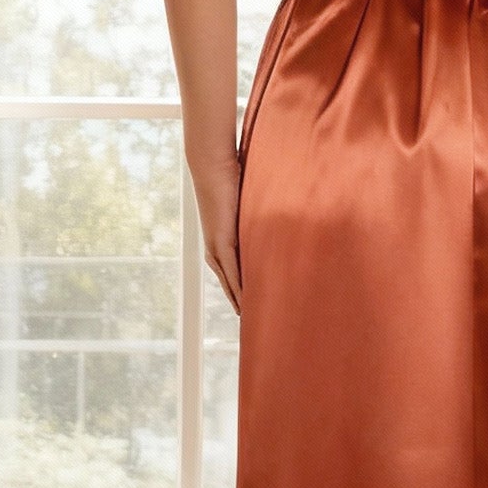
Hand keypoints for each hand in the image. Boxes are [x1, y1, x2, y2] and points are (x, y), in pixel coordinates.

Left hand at [189, 151, 242, 314]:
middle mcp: (214, 248)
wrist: (211, 165)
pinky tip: (246, 301)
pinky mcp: (222, 241)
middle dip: (239, 302)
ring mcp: (216, 246)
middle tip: (253, 322)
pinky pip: (232, 271)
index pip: (231, 273)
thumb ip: (257, 214)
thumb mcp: (247, 202)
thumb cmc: (230, 177)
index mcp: (220, 241)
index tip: (252, 306)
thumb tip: (276, 216)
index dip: (241, 290)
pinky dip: (239, 287)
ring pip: (229, 282)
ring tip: (250, 318)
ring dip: (239, 300)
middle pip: (228, 283)